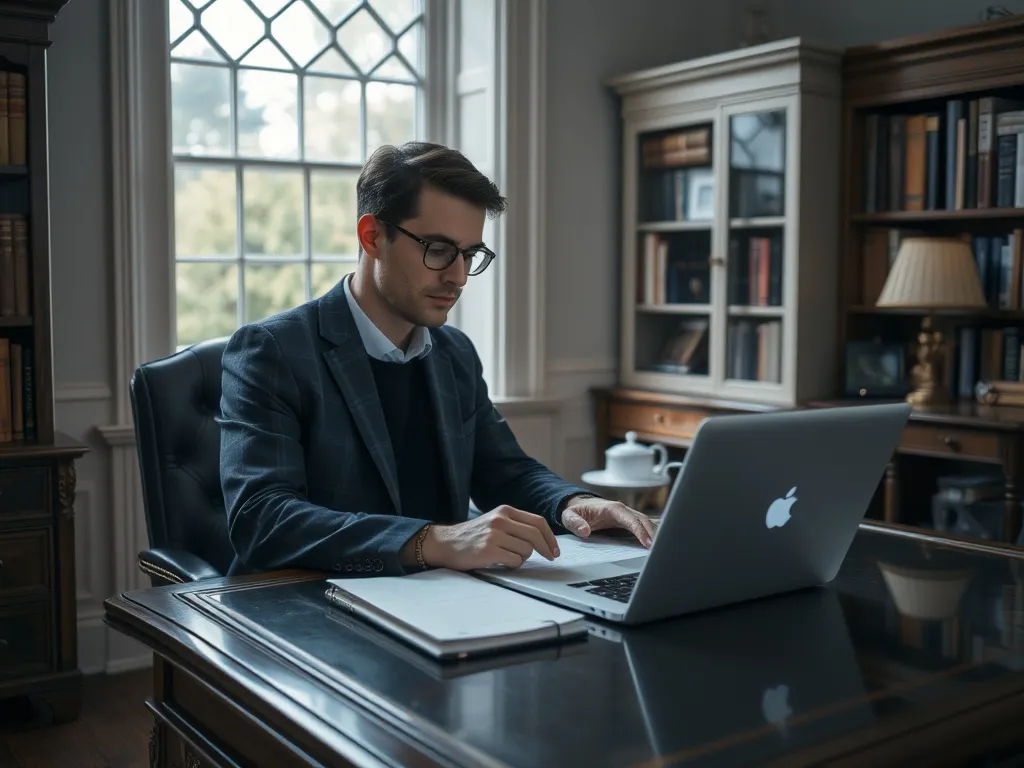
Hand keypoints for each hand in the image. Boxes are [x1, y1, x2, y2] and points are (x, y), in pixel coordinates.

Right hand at [420, 505, 560, 569]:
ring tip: (509, 557)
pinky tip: (501, 562)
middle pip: (535, 535)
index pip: (538, 521)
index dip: (550, 537)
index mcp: (505, 510)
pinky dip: (513, 565)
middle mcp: (500, 519)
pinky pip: (514, 560)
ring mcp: (494, 534)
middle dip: (546, 549)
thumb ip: (516, 525)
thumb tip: (543, 539)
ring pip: (526, 550)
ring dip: (523, 558)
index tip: (554, 549)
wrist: (445, 543)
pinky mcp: (489, 550)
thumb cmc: (473, 536)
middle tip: (550, 558)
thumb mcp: (495, 522)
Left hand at [560, 496, 655, 547]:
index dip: (640, 531)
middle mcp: (623, 510)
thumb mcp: (569, 516)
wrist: (579, 506)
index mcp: (612, 509)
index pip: (631, 520)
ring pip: (648, 523)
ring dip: (657, 535)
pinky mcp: (630, 522)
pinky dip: (653, 535)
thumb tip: (585, 531)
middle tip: (661, 551)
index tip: (648, 543)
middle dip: (654, 534)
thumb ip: (575, 523)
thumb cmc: (576, 511)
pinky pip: (645, 527)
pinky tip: (659, 546)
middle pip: (644, 521)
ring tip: (663, 551)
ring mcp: (628, 515)